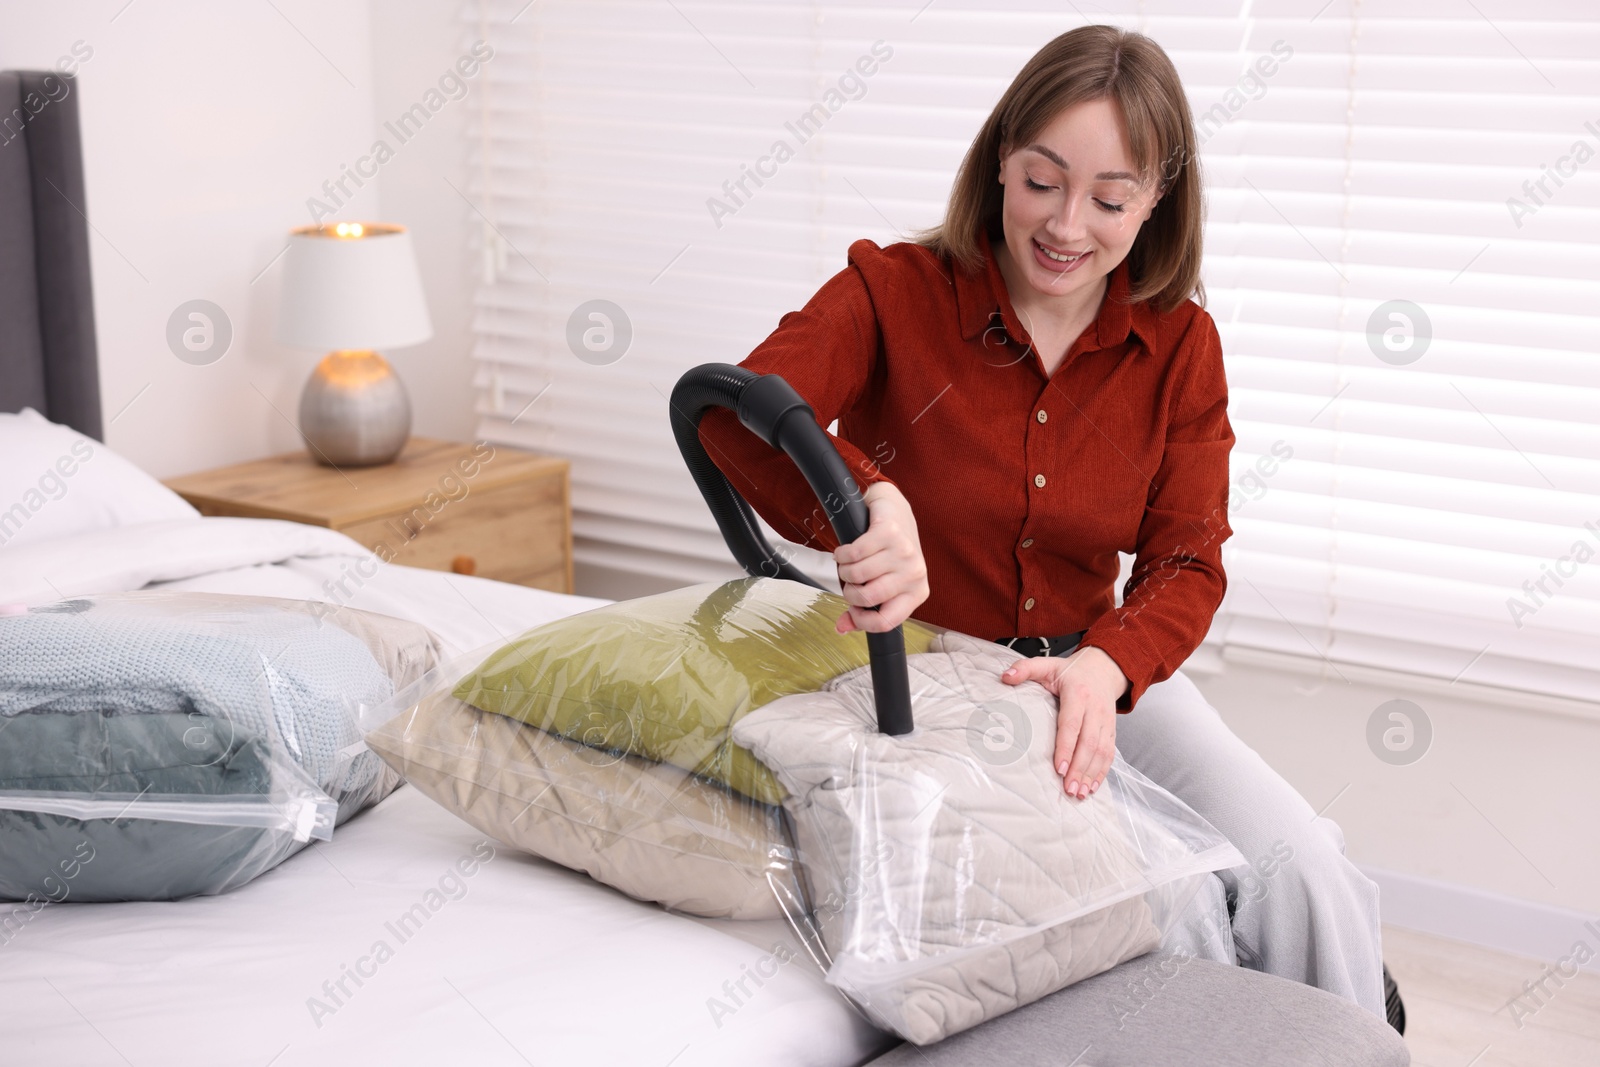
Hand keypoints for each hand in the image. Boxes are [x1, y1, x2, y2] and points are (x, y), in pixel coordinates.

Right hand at [833, 481, 929, 633]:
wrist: (894, 512)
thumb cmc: (890, 552)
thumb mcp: (883, 584)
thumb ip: (863, 609)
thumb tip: (841, 628)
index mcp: (917, 593)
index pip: (886, 622)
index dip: (862, 621)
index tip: (852, 611)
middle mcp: (915, 574)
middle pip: (867, 597)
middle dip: (849, 592)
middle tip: (849, 582)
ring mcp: (904, 552)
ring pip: (857, 575)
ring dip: (844, 571)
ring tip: (848, 564)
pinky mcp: (889, 533)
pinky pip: (853, 553)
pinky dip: (842, 554)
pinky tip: (845, 551)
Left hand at [1001, 646, 1126, 799]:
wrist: (1103, 669)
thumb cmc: (1071, 671)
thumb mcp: (1047, 664)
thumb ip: (1026, 669)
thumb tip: (1005, 676)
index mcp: (1078, 694)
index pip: (1072, 724)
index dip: (1067, 747)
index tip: (1059, 768)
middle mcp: (1095, 709)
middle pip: (1089, 743)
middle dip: (1079, 768)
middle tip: (1069, 789)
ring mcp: (1106, 721)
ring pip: (1102, 751)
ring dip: (1091, 774)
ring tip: (1079, 793)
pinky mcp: (1111, 730)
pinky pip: (1110, 753)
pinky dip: (1102, 772)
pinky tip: (1093, 786)